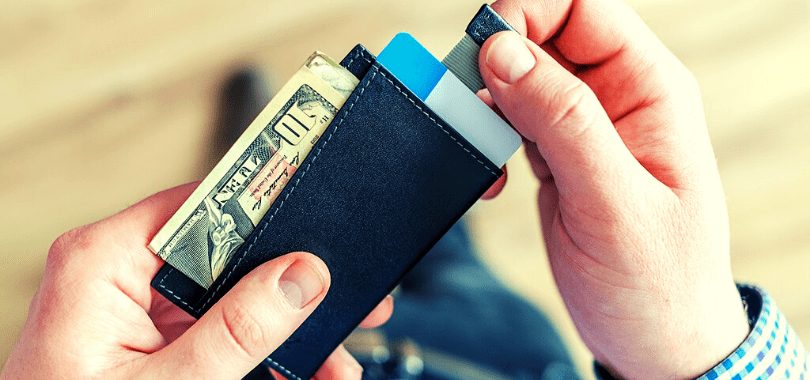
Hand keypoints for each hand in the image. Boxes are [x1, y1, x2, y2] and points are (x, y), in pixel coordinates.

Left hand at [1, 183, 392, 379]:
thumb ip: (237, 330)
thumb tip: (301, 275)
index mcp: (102, 262)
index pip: (201, 205)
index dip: (266, 205)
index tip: (320, 214)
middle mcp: (119, 274)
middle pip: (227, 252)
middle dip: (290, 284)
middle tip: (345, 296)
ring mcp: (136, 308)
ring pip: (232, 296)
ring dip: (285, 327)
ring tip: (333, 359)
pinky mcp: (151, 338)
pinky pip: (218, 329)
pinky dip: (259, 350)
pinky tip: (298, 371)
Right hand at [479, 0, 748, 377]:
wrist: (653, 341)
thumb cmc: (659, 281)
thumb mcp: (612, 201)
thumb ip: (562, 121)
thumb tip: (505, 51)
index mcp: (649, 89)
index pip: (583, 8)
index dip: (528, 13)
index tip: (485, 49)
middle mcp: (617, 98)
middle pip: (543, 37)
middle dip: (497, 59)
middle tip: (469, 102)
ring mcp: (584, 128)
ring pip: (520, 78)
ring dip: (487, 103)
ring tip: (481, 145)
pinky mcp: (558, 157)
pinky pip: (511, 121)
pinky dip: (488, 138)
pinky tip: (493, 173)